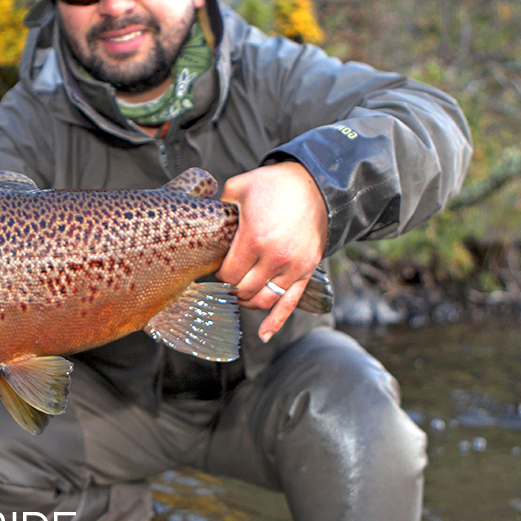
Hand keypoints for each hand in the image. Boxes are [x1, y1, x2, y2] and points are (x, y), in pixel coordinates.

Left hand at [215, 161, 327, 342]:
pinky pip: (290, 304)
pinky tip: (264, 334)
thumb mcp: (240, 187)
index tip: (217, 267)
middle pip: (244, 289)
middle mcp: (275, 257)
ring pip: (264, 300)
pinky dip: (276, 322)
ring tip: (241, 293)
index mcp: (255, 239)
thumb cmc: (275, 185)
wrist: (315, 186)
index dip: (219, 273)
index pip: (228, 273)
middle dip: (232, 287)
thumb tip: (206, 221)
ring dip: (248, 301)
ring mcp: (293, 267)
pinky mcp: (307, 272)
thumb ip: (220, 207)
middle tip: (227, 279)